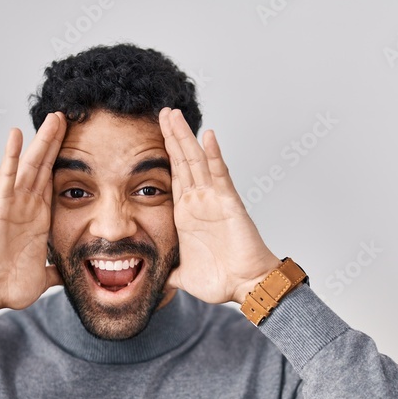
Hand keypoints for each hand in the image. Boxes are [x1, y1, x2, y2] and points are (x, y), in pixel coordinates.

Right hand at [0, 112, 66, 320]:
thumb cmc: (9, 286)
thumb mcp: (45, 276)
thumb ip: (58, 271)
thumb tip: (71, 276)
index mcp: (40, 220)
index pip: (56, 184)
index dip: (66, 164)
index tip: (80, 145)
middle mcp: (28, 207)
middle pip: (45, 167)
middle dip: (57, 143)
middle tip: (69, 118)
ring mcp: (13, 204)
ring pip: (31, 165)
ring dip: (42, 141)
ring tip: (54, 118)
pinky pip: (7, 176)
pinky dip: (10, 155)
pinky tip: (16, 134)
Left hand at [158, 107, 280, 304]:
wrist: (245, 287)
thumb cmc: (221, 281)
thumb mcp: (182, 276)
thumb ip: (168, 273)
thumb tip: (154, 281)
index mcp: (185, 215)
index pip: (171, 177)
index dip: (163, 155)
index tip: (152, 134)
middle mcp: (198, 202)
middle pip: (182, 161)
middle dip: (171, 136)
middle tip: (162, 111)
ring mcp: (213, 200)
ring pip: (196, 161)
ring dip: (185, 137)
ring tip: (174, 115)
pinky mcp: (228, 203)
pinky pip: (219, 175)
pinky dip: (214, 154)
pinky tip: (208, 135)